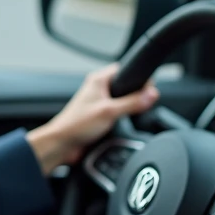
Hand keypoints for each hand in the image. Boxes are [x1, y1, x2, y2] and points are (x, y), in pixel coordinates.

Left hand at [26, 63, 158, 174]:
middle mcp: (99, 89)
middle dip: (137, 94)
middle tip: (142, 104)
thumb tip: (152, 95)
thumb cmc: (76, 125)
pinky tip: (125, 123)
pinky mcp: (101, 116)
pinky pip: (119, 112)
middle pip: (127, 85)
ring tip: (132, 114)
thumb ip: (132, 103)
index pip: (126, 69)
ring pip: (124, 100)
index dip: (140, 78)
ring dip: (130, 107)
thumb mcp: (109, 112)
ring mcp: (100, 102)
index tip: (150, 90)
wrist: (62, 144)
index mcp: (99, 80)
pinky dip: (124, 116)